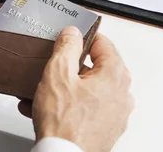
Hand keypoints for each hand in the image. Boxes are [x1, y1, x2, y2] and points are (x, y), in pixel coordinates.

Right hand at [19, 27, 133, 151]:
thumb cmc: (64, 121)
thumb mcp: (58, 72)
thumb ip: (66, 47)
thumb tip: (72, 33)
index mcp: (115, 75)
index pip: (102, 43)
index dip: (81, 38)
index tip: (67, 39)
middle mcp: (121, 94)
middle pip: (94, 68)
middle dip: (68, 67)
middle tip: (51, 67)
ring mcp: (114, 114)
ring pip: (86, 90)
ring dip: (63, 87)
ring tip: (40, 90)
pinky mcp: (104, 129)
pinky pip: (84, 108)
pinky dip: (66, 104)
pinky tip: (43, 107)